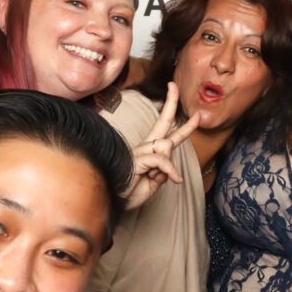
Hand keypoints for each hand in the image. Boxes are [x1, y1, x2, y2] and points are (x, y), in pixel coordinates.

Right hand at [122, 82, 199, 209]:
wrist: (112, 203)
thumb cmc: (131, 192)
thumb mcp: (154, 182)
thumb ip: (164, 169)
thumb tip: (169, 158)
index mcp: (149, 150)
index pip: (163, 126)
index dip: (171, 109)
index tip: (174, 89)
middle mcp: (144, 147)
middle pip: (163, 122)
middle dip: (172, 103)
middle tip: (178, 87)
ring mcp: (139, 153)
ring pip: (166, 146)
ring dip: (169, 167)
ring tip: (154, 180)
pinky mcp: (136, 161)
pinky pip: (161, 160)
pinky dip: (170, 170)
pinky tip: (175, 180)